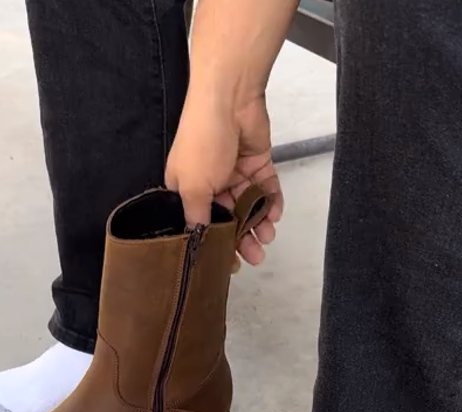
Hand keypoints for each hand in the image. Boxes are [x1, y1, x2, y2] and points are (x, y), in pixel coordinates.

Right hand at [165, 93, 282, 266]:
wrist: (229, 97)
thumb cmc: (202, 140)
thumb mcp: (192, 186)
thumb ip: (197, 217)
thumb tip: (197, 241)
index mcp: (186, 189)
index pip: (200, 223)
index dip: (213, 243)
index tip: (227, 264)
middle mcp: (209, 183)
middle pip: (227, 218)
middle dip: (241, 238)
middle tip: (255, 257)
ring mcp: (233, 172)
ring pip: (248, 206)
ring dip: (259, 223)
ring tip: (267, 237)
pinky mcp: (256, 162)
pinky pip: (265, 188)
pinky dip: (271, 202)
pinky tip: (275, 214)